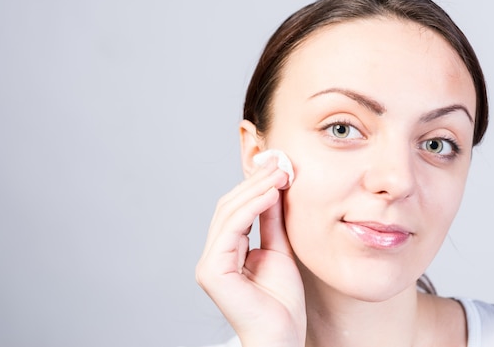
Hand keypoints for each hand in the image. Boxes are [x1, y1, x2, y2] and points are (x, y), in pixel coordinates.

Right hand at [195, 157, 305, 346]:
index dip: (255, 185)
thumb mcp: (280, 248)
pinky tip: (271, 194)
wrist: (283, 335)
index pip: (236, 209)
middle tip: (281, 164)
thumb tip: (273, 186)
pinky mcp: (212, 271)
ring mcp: (210, 263)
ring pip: (228, 213)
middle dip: (256, 182)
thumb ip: (272, 220)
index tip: (279, 166)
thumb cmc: (282, 302)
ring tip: (280, 174)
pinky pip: (232, 229)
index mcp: (226, 251)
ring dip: (255, 189)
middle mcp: (214, 255)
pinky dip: (252, 207)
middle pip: (229, 206)